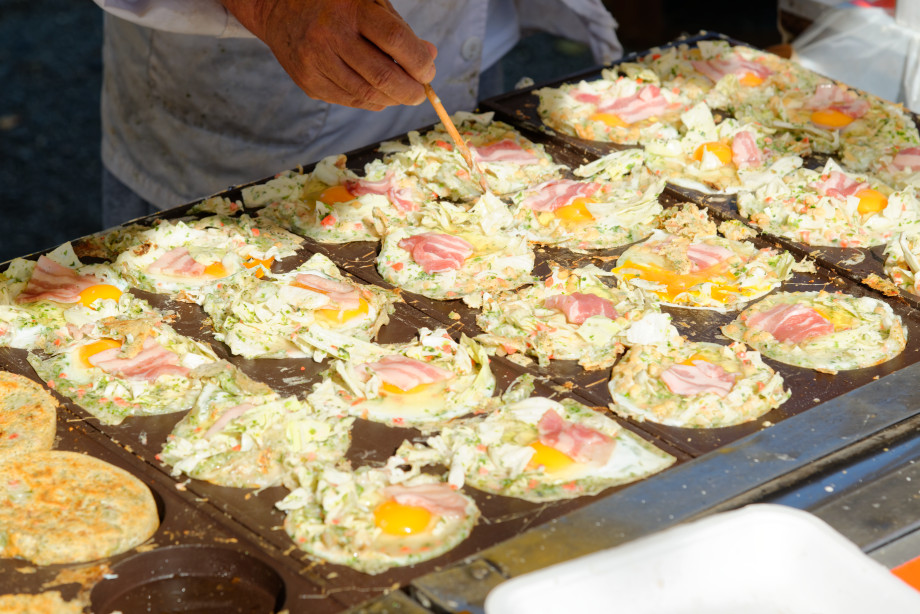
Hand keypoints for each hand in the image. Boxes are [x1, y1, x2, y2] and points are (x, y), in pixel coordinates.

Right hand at [223, 0, 436, 109]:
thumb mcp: (368, 3)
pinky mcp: (308, 82)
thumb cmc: (335, 5)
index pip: (395, 39)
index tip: (428, 72)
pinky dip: (372, 102)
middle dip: (410, 90)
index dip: (418, 61)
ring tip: (403, 94)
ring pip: (366, 94)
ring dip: (392, 99)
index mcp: (349, 8)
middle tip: (420, 93)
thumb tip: (429, 56)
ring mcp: (316, 61)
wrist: (278, 9)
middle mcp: (330, 35)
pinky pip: (349, 101)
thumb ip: (399, 29)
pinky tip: (380, 95)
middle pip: (382, 75)